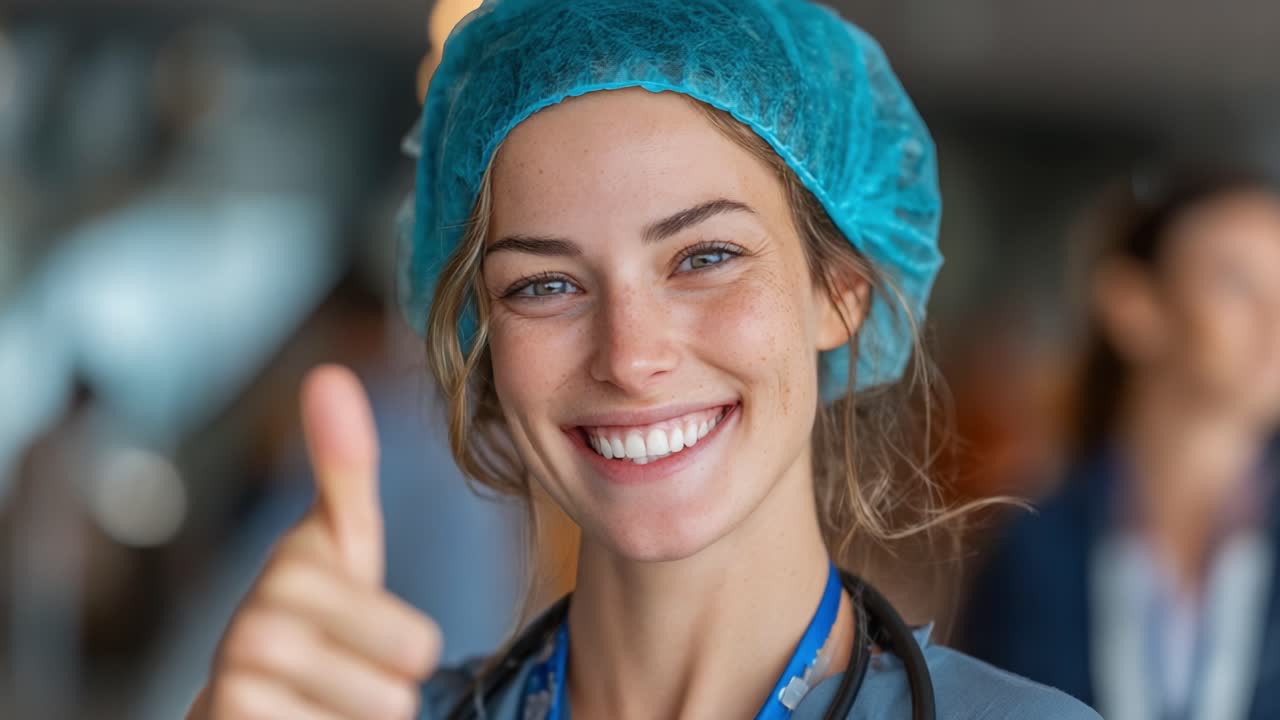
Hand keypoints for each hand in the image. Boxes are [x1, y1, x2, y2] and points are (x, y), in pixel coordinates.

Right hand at [191, 365, 441, 718]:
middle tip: (348, 678)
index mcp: (294, 574)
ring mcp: (235, 686)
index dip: (407, 656)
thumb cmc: (312, 620)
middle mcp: (252, 629)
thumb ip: (343, 470)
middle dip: (387, 695)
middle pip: (398, 692)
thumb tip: (328, 374)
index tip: (360, 637)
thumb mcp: (340, 547)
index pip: (417, 647)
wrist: (242, 700)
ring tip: (323, 703)